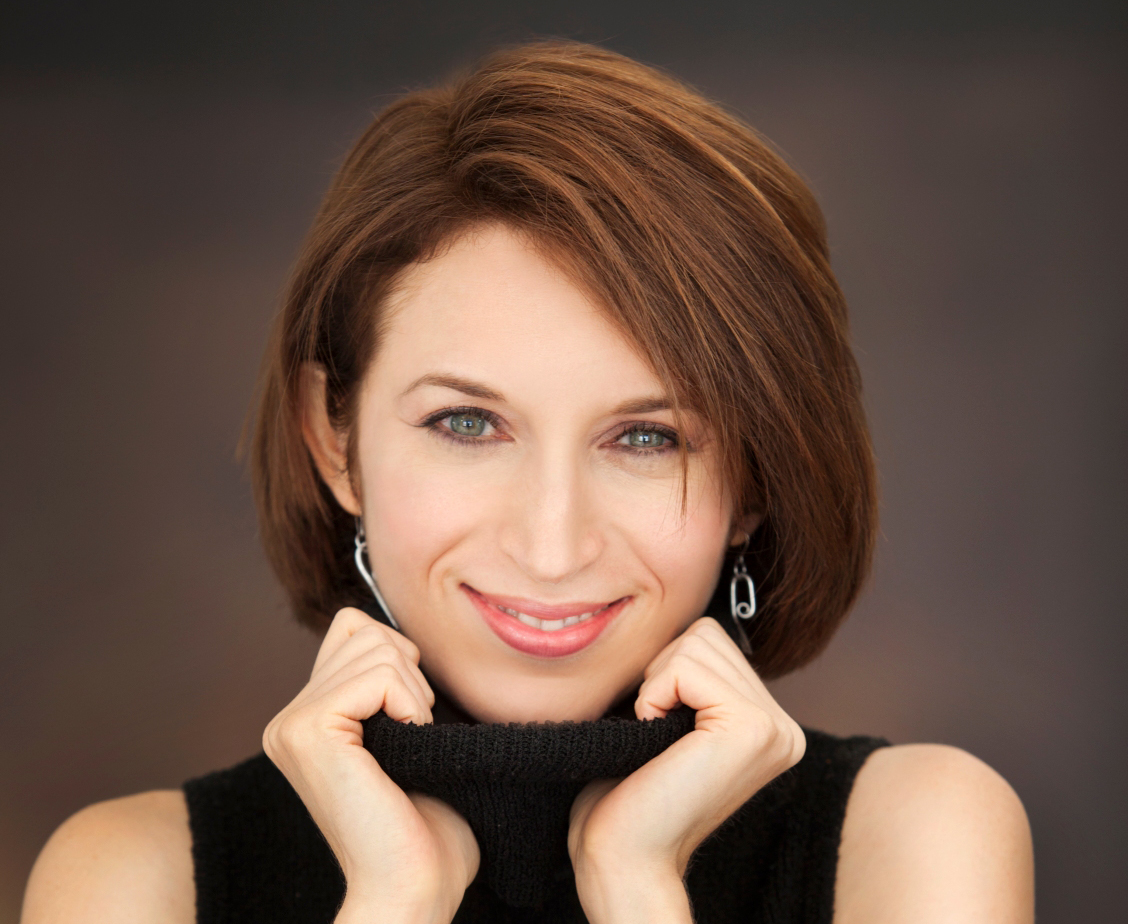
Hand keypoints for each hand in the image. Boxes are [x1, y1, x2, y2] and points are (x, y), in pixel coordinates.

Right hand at [263, 608, 478, 923]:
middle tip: (416, 733)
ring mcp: (291, 725)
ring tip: (411, 742)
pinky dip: (410, 703)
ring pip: (374, 646)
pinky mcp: (308, 732)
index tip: (412, 716)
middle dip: (410, 673)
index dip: (398, 659)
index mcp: (306, 719)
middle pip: (364, 630)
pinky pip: (378, 675)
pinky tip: (409, 744)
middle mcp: (286, 719)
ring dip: (414, 691)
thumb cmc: (426, 824)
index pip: (352, 628)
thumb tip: (398, 633)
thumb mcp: (405, 736)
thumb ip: (386, 683)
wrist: (415, 887)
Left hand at [568, 617, 805, 923]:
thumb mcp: (669, 718)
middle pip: (705, 633)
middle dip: (661, 672)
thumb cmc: (627, 790)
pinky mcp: (752, 729)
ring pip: (696, 642)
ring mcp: (775, 728)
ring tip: (658, 737)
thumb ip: (690, 674)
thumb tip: (681, 618)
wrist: (621, 855)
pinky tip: (657, 737)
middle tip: (655, 732)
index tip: (658, 726)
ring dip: (656, 684)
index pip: (710, 638)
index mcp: (768, 722)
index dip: (665, 670)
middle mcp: (784, 726)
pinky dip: (655, 694)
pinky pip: (687, 666)